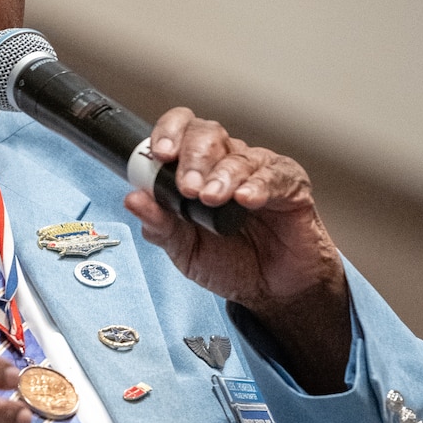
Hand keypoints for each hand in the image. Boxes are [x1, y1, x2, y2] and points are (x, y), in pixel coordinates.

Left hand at [125, 109, 351, 393]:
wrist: (272, 291)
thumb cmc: (231, 264)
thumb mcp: (185, 250)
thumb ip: (160, 226)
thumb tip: (133, 199)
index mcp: (198, 171)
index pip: (181, 132)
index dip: (169, 134)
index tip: (159, 154)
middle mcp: (227, 163)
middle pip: (208, 135)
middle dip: (193, 158)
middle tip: (186, 188)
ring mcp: (259, 171)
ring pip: (238, 156)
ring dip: (221, 176)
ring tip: (211, 199)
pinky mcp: (290, 186)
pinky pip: (273, 176)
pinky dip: (258, 185)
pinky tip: (245, 199)